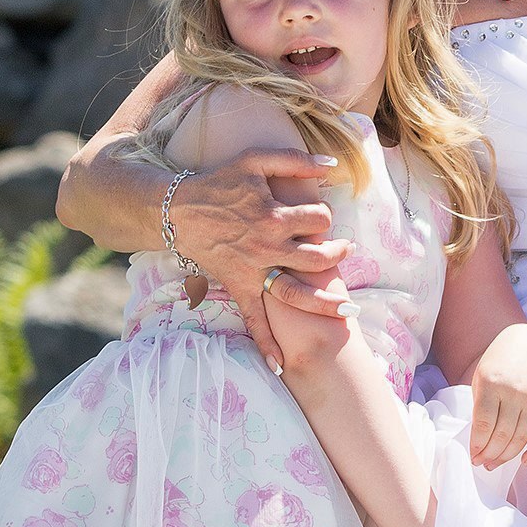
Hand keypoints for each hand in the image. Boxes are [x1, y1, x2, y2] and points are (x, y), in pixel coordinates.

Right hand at [172, 149, 354, 373]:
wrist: (178, 210)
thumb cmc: (219, 183)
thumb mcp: (255, 160)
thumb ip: (294, 160)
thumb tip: (332, 165)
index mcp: (275, 216)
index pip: (318, 219)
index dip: (324, 215)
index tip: (320, 215)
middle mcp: (268, 248)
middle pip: (317, 259)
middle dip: (338, 256)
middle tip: (347, 251)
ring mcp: (254, 271)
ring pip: (296, 294)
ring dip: (323, 304)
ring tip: (348, 309)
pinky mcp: (238, 287)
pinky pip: (254, 319)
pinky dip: (266, 343)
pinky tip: (280, 366)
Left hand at [467, 324, 526, 469]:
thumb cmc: (500, 360)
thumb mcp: (481, 377)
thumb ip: (480, 406)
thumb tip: (481, 440)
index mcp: (492, 383)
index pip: (483, 424)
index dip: (477, 444)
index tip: (473, 455)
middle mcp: (515, 392)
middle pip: (502, 435)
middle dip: (489, 454)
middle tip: (482, 463)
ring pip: (521, 438)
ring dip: (506, 456)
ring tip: (495, 463)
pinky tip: (524, 460)